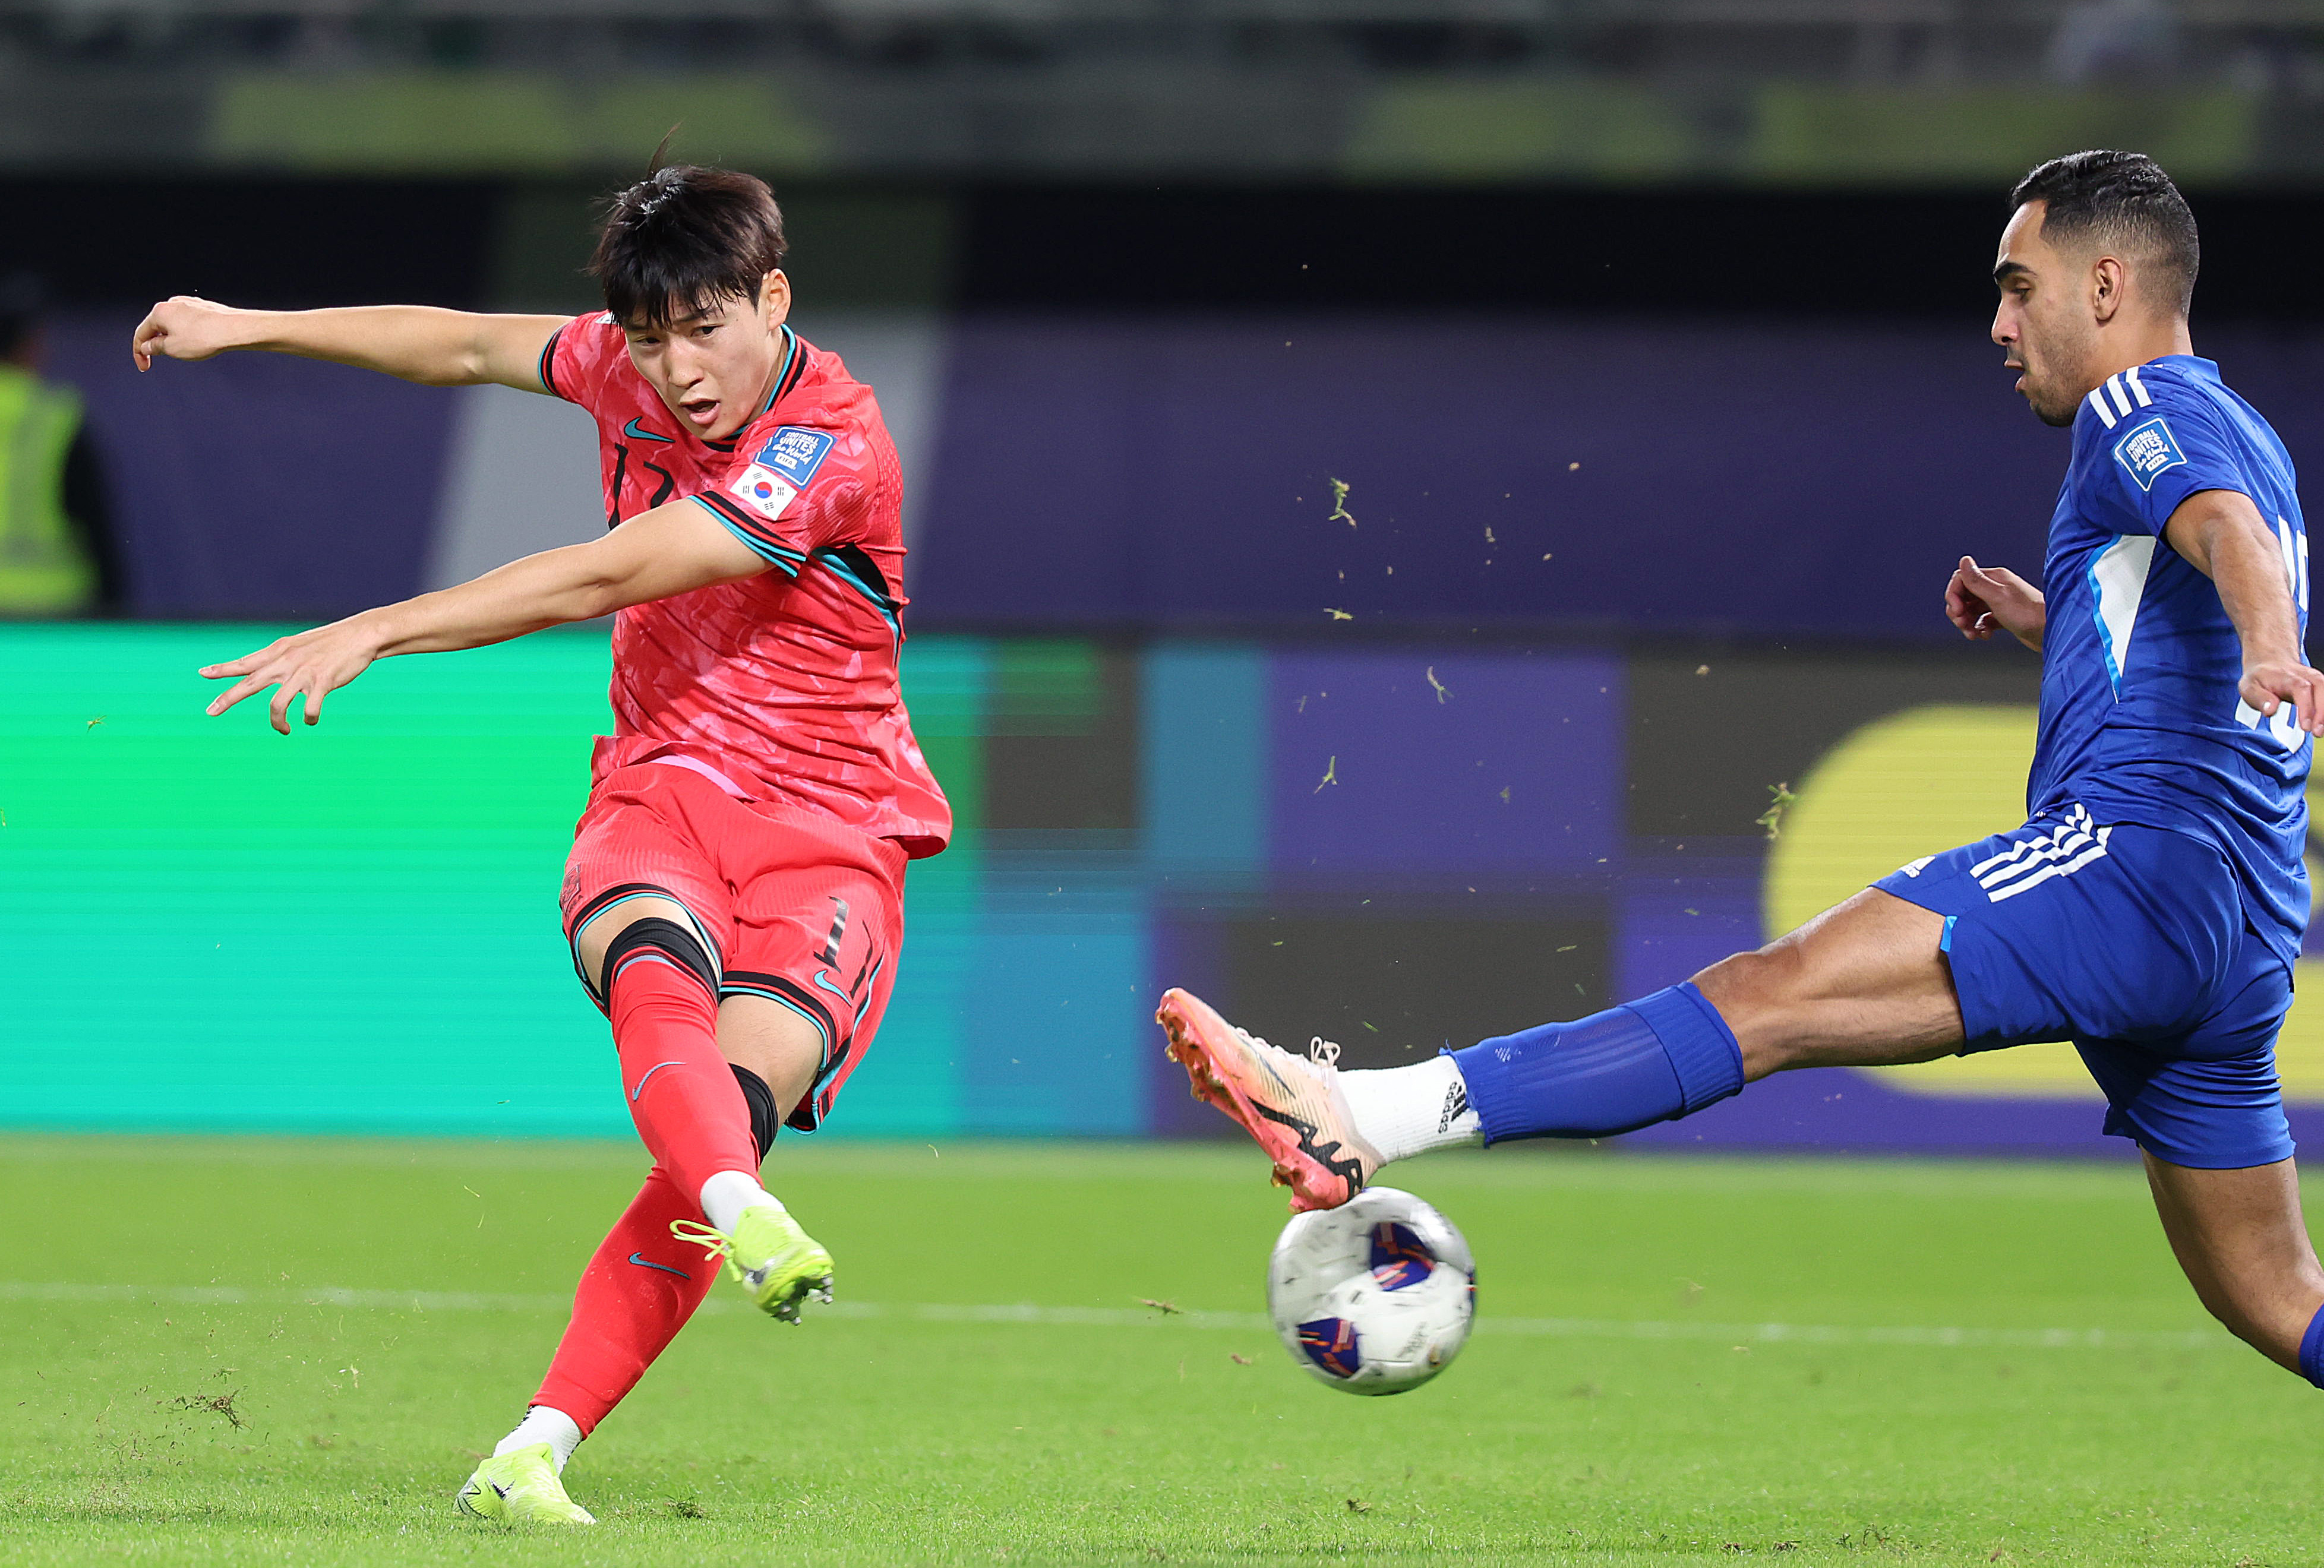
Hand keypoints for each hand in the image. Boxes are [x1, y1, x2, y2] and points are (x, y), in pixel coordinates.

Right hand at [133, 296, 254, 370]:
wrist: (235, 329)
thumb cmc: (204, 338)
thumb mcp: (172, 349)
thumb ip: (155, 347)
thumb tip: (147, 346)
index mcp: (159, 312)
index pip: (141, 334)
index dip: (139, 353)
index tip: (144, 367)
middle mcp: (172, 303)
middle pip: (156, 327)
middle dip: (157, 344)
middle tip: (164, 358)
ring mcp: (189, 304)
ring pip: (173, 324)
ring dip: (173, 339)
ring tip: (188, 350)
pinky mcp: (203, 307)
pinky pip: (188, 322)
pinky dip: (187, 334)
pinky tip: (198, 342)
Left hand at [200, 617, 385, 733]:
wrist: (361, 635)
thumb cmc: (331, 642)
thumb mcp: (299, 645)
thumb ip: (280, 658)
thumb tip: (264, 668)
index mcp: (279, 651)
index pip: (245, 662)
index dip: (223, 669)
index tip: (202, 674)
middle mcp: (285, 662)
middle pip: (249, 683)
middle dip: (227, 699)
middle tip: (209, 712)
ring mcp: (303, 673)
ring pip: (277, 705)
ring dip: (278, 723)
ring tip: (284, 730)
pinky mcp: (322, 683)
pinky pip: (309, 709)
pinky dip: (309, 718)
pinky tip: (311, 719)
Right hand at [1946, 555, 2044, 650]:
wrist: (2051, 632)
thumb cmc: (2029, 614)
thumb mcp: (1998, 596)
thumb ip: (1977, 580)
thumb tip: (1964, 560)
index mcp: (1994, 578)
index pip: (1962, 579)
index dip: (1954, 595)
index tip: (1957, 610)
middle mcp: (1995, 588)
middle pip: (1964, 595)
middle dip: (1958, 611)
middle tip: (1963, 624)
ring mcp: (1999, 602)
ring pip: (1971, 609)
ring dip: (1967, 623)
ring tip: (1973, 634)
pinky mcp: (2003, 617)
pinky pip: (1982, 621)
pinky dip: (1979, 628)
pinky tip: (1985, 635)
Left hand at [2240, 660, 2323, 737]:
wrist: (2268, 663)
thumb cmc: (2259, 678)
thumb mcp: (2249, 687)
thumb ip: (2260, 699)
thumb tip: (2270, 710)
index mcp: (2288, 677)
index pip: (2302, 690)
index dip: (2306, 708)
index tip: (2306, 726)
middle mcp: (2305, 676)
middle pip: (2320, 689)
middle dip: (2321, 713)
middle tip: (2317, 732)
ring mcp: (2314, 680)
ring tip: (2320, 731)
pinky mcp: (2318, 686)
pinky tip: (2321, 723)